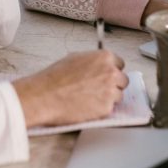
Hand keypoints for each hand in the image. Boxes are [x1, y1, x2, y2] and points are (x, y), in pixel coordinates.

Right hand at [12, 50, 127, 127]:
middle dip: (113, 85)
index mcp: (104, 57)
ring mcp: (110, 91)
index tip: (106, 76)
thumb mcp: (75, 58)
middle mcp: (111, 73)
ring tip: (90, 98)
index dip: (111, 71)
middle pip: (123, 80)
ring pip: (118, 96)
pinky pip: (110, 109)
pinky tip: (87, 106)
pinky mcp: (106, 108)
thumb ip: (93, 61)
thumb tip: (99, 65)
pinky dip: (101, 109)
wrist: (44, 96)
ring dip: (108, 98)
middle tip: (98, 89)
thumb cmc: (54, 78)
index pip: (120, 64)